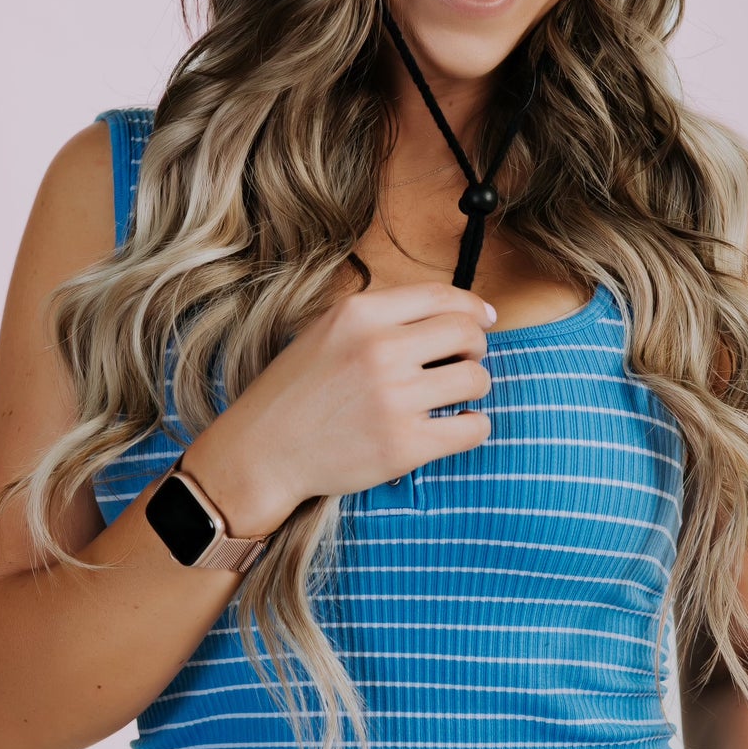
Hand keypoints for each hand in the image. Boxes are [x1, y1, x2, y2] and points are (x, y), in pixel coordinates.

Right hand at [183, 283, 497, 537]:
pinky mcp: (405, 445)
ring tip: (452, 397)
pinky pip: (473, 428)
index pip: (443, 296)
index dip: (474, 307)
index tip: (484, 319)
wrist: (263, 452)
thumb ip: (382, 317)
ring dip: (473, 387)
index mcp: (360, 314)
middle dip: (475, 347)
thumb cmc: (297, 392)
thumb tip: (455, 313)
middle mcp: (380, 350)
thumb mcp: (328, 331)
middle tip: (462, 363)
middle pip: (467, 334)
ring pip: (476, 379)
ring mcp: (394, 399)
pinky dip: (473, 426)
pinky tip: (455, 425)